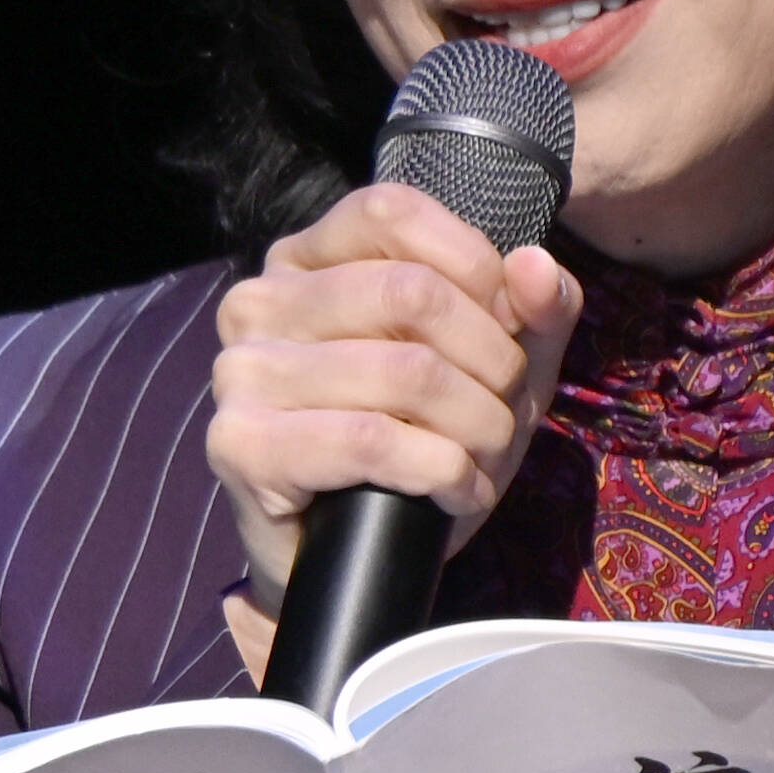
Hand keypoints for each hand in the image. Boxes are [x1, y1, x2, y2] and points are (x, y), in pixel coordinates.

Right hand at [210, 180, 582, 687]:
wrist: (357, 560)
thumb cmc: (423, 444)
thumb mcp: (497, 367)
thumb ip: (532, 309)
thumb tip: (533, 265)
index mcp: (305, 260)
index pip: (393, 212)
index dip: (474, 266)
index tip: (506, 330)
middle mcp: (258, 302)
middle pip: (410, 292)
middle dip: (489, 363)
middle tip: (503, 414)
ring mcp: (240, 372)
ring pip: (404, 371)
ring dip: (476, 428)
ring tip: (482, 461)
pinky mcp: (241, 444)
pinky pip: (372, 441)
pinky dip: (440, 472)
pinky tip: (452, 493)